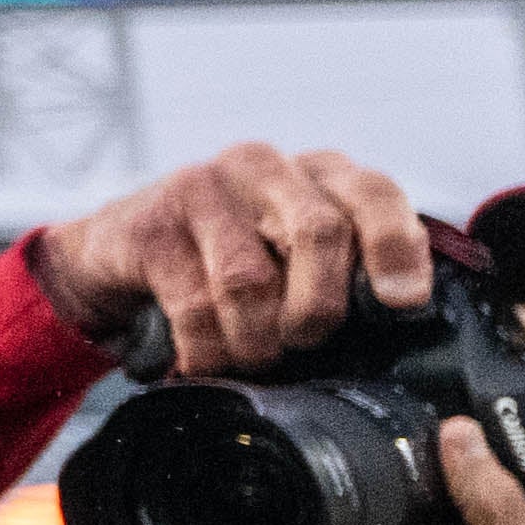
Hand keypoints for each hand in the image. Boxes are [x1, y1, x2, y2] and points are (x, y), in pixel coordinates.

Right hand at [32, 140, 436, 378]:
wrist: (120, 252)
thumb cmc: (228, 262)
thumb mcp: (295, 255)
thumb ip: (349, 267)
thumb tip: (405, 312)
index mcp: (315, 172)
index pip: (373, 193)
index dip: (396, 246)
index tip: (403, 302)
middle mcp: (262, 166)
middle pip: (318, 231)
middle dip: (318, 306)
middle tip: (305, 341)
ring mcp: (202, 188)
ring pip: (252, 280)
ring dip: (256, 339)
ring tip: (251, 356)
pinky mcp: (151, 225)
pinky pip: (195, 306)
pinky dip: (208, 349)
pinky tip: (205, 358)